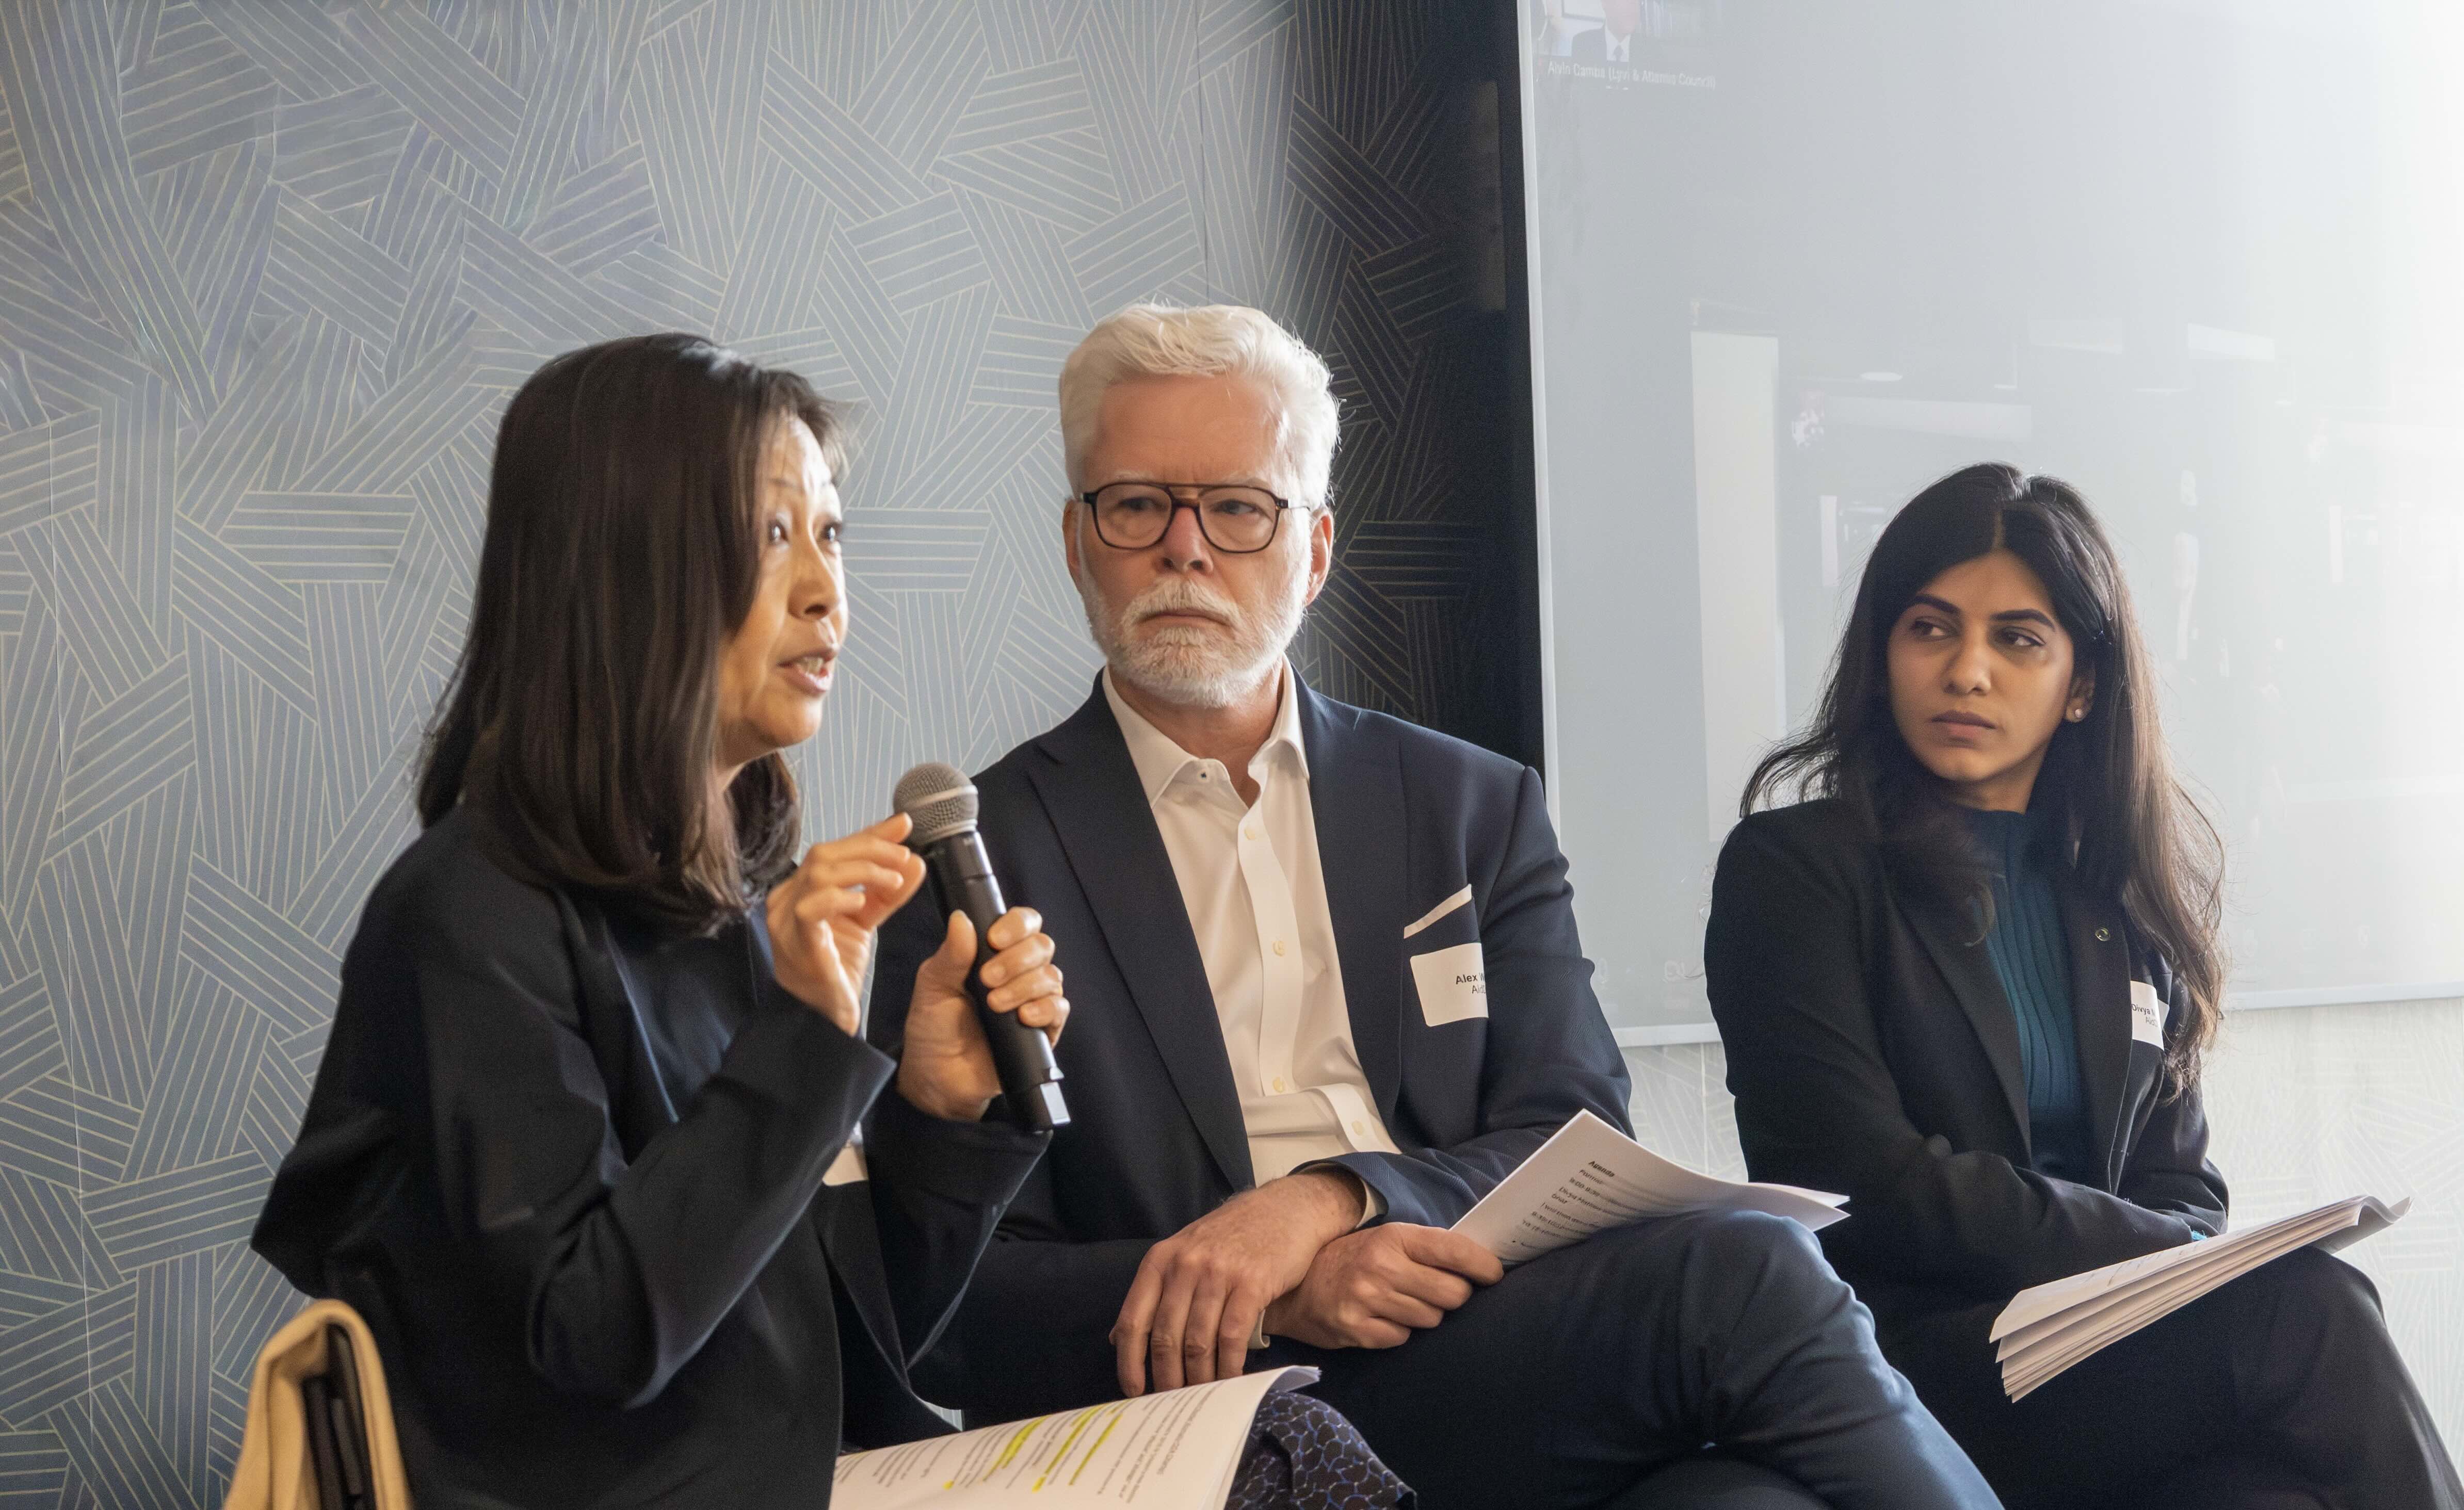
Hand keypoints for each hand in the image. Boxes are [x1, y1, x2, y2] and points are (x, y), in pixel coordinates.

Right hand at [765, 815, 927, 1035]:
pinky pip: (811, 908)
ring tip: (892, 880)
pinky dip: (840, 898)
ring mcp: (785, 921)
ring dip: (863, 870)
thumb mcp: (865, 919)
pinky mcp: (796, 942)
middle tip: (903, 856)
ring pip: (819, 873)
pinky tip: (862, 903)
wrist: (826, 1016)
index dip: (868, 835)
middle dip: (869, 848)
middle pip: (824, 854)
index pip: (832, 850)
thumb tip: (913, 860)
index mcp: (799, 890)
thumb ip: (885, 889)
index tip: (904, 826)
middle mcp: (785, 900)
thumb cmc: (839, 967)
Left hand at [896, 906, 1067, 1121]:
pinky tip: (1022, 1017)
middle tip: (987, 979)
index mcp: (994, 952)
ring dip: (1023, 986)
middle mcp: (1019, 971)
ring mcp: (1033, 999)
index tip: (993, 939)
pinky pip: (1059, 1009)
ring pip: (1051, 976)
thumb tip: (962, 918)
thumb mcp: (933, 985)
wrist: (937, 1076)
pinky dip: (1043, 1009)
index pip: (1023, 922)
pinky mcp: (1043, 1029)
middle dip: (1016, 959)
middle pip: (1041, 945)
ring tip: (994, 1005)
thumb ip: (951, 953)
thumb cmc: (933, 1027)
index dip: (1016, 925)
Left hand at [1110, 1169, 1363, 1396]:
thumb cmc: (1232, 1237)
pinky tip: (1230, 1382)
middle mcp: (1184, 1265)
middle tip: (1172, 1403)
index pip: (1133, 1320)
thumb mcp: (1183, 1254)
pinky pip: (1232, 1338)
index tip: (1134, 1392)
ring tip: (1201, 1399)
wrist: (1284, 1210)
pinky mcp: (1252, 1283)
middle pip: (1165, 1337)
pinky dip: (1229, 1367)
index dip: (1130, 1363)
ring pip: (1198, 1342)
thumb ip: (1154, 1293)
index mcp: (1160, 1260)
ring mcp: (1218, 1273)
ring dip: (1199, 1379)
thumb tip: (1117, 1338)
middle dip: (1167, 1378)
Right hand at [1261, 1224, 1502, 1349]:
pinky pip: (1403, 1338)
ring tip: (1403, 1303)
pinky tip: (1383, 1319)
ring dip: (1425, 1315)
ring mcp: (1367, 1299)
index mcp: (1393, 1237)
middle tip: (1441, 1292)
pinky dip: (1400, 1332)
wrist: (1292, 1286)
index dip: (1484, 1265)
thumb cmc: (1348, 1259)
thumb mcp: (1383, 1240)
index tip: (1494, 1274)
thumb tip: (1477, 1264)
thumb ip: (1423, 1249)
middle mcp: (1381, 1266)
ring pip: (1431, 1319)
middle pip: (1452, 1293)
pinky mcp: (1356, 1329)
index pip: (1455, 1251)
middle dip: (1455, 1296)